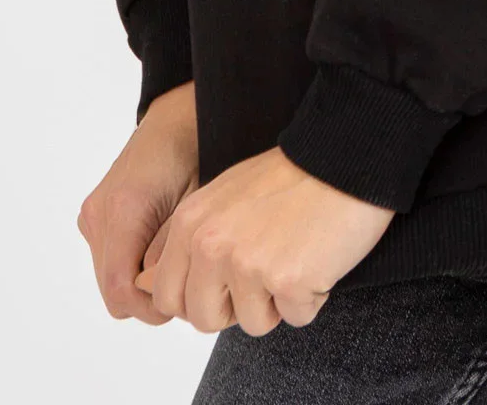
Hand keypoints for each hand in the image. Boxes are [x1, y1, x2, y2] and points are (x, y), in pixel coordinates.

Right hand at [78, 82, 198, 324]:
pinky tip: (154, 242)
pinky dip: (128, 264)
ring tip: (169, 255)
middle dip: (145, 297)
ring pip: (108, 279)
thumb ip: (171, 253)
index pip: (120, 290)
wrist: (176, 123)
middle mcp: (98, 213)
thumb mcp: (194, 209)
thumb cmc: (194, 157)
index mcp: (124, 210)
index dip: (150, 307)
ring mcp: (91, 215)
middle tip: (181, 276)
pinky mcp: (91, 215)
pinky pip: (106, 260)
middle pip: (112, 291)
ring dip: (136, 280)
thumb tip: (157, 293)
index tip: (181, 296)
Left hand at [134, 145, 394, 334]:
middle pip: (204, 319)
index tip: (227, 281)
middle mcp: (210, 245)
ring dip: (278, 301)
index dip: (200, 298)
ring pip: (253, 323)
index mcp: (189, 224)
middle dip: (236, 308)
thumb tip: (146, 285)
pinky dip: (312, 296)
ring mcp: (246, 263)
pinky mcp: (286, 280)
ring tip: (294, 254)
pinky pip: (296, 317)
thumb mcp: (222, 199)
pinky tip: (318, 256)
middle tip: (265, 271)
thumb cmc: (288, 180)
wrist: (341, 162)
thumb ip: (189, 240)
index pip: (165, 296)